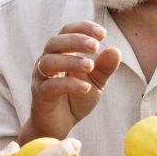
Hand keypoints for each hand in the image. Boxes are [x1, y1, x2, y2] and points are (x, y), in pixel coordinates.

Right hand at [26, 21, 121, 139]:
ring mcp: (41, 78)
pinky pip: (50, 86)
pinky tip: (86, 88)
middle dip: (75, 40)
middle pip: (54, 42)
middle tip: (95, 46)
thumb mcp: (95, 82)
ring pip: (49, 62)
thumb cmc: (74, 100)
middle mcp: (47, 62)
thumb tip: (116, 50)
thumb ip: (104, 68)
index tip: (103, 34)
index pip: (67, 32)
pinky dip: (69, 84)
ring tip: (90, 66)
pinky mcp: (40, 96)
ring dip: (71, 61)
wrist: (58, 127)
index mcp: (61, 54)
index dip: (83, 28)